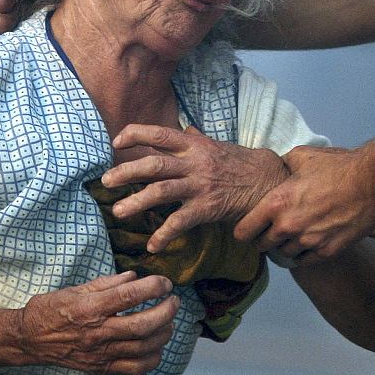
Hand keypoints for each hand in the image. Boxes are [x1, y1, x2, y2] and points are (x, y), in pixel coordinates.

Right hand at [15, 272, 177, 374]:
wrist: (30, 339)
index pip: (129, 295)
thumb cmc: (51, 309)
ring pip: (144, 348)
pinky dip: (153, 357)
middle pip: (143, 324)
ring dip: (164, 333)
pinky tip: (156, 345)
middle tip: (174, 301)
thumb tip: (134, 276)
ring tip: (168, 321)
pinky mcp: (101, 368)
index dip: (153, 287)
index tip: (165, 283)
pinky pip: (135, 368)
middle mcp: (97, 332)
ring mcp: (100, 353)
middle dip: (166, 311)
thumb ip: (107, 283)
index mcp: (90, 307)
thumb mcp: (76, 288)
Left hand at [101, 125, 288, 252]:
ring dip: (137, 202)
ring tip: (118, 211)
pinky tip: (152, 245)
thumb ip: (196, 139)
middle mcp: (194, 163)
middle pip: (154, 164)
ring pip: (162, 191)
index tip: (116, 141)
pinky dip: (164, 234)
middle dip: (127, 172)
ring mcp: (200, 186)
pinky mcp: (207, 208)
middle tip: (106, 181)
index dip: (136, 135)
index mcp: (193, 145)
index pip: (160, 134)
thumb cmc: (240, 162)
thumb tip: (182, 130)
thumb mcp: (216, 145)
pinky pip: (181, 222)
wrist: (268, 181)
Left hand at [234, 145, 374, 261]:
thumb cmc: (337, 166)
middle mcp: (288, 226)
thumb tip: (276, 169)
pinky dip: (303, 254)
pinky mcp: (326, 251)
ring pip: (283, 255)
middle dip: (264, 238)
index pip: (243, 231)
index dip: (243, 229)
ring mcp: (308, 242)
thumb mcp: (302, 156)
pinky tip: (307, 243)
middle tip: (271, 230)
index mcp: (276, 203)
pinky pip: (304, 261)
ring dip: (284, 246)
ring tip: (292, 235)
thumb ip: (282, 166)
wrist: (371, 182)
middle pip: (262, 246)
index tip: (248, 227)